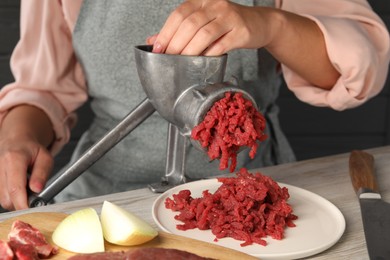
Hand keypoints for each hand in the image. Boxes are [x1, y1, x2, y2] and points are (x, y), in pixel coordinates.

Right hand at [0, 105, 53, 210]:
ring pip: (2, 199)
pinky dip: (10, 196)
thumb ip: (42, 173)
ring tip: (26, 187)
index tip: (32, 212)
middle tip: (34, 196)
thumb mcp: (46, 158)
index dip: (23, 204)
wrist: (16, 140)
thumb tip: (37, 190)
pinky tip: (18, 187)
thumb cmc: (32, 150)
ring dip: (16, 199)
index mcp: (14, 158)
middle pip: (7, 198)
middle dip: (21, 203)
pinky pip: (0, 196)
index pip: (16, 188)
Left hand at [149, 0, 274, 55]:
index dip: (165, 32)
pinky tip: (202, 61)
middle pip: (190, 24)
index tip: (157, 48)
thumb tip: (153, 41)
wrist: (260, 23)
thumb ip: (180, 30)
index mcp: (202, 0)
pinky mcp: (241, 31)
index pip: (178, 14)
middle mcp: (215, 4)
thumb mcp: (203, 22)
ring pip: (204, 34)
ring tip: (182, 62)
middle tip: (168, 58)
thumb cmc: (228, 24)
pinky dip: (208, 55)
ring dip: (190, 50)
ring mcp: (229, 17)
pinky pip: (221, 45)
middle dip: (175, 44)